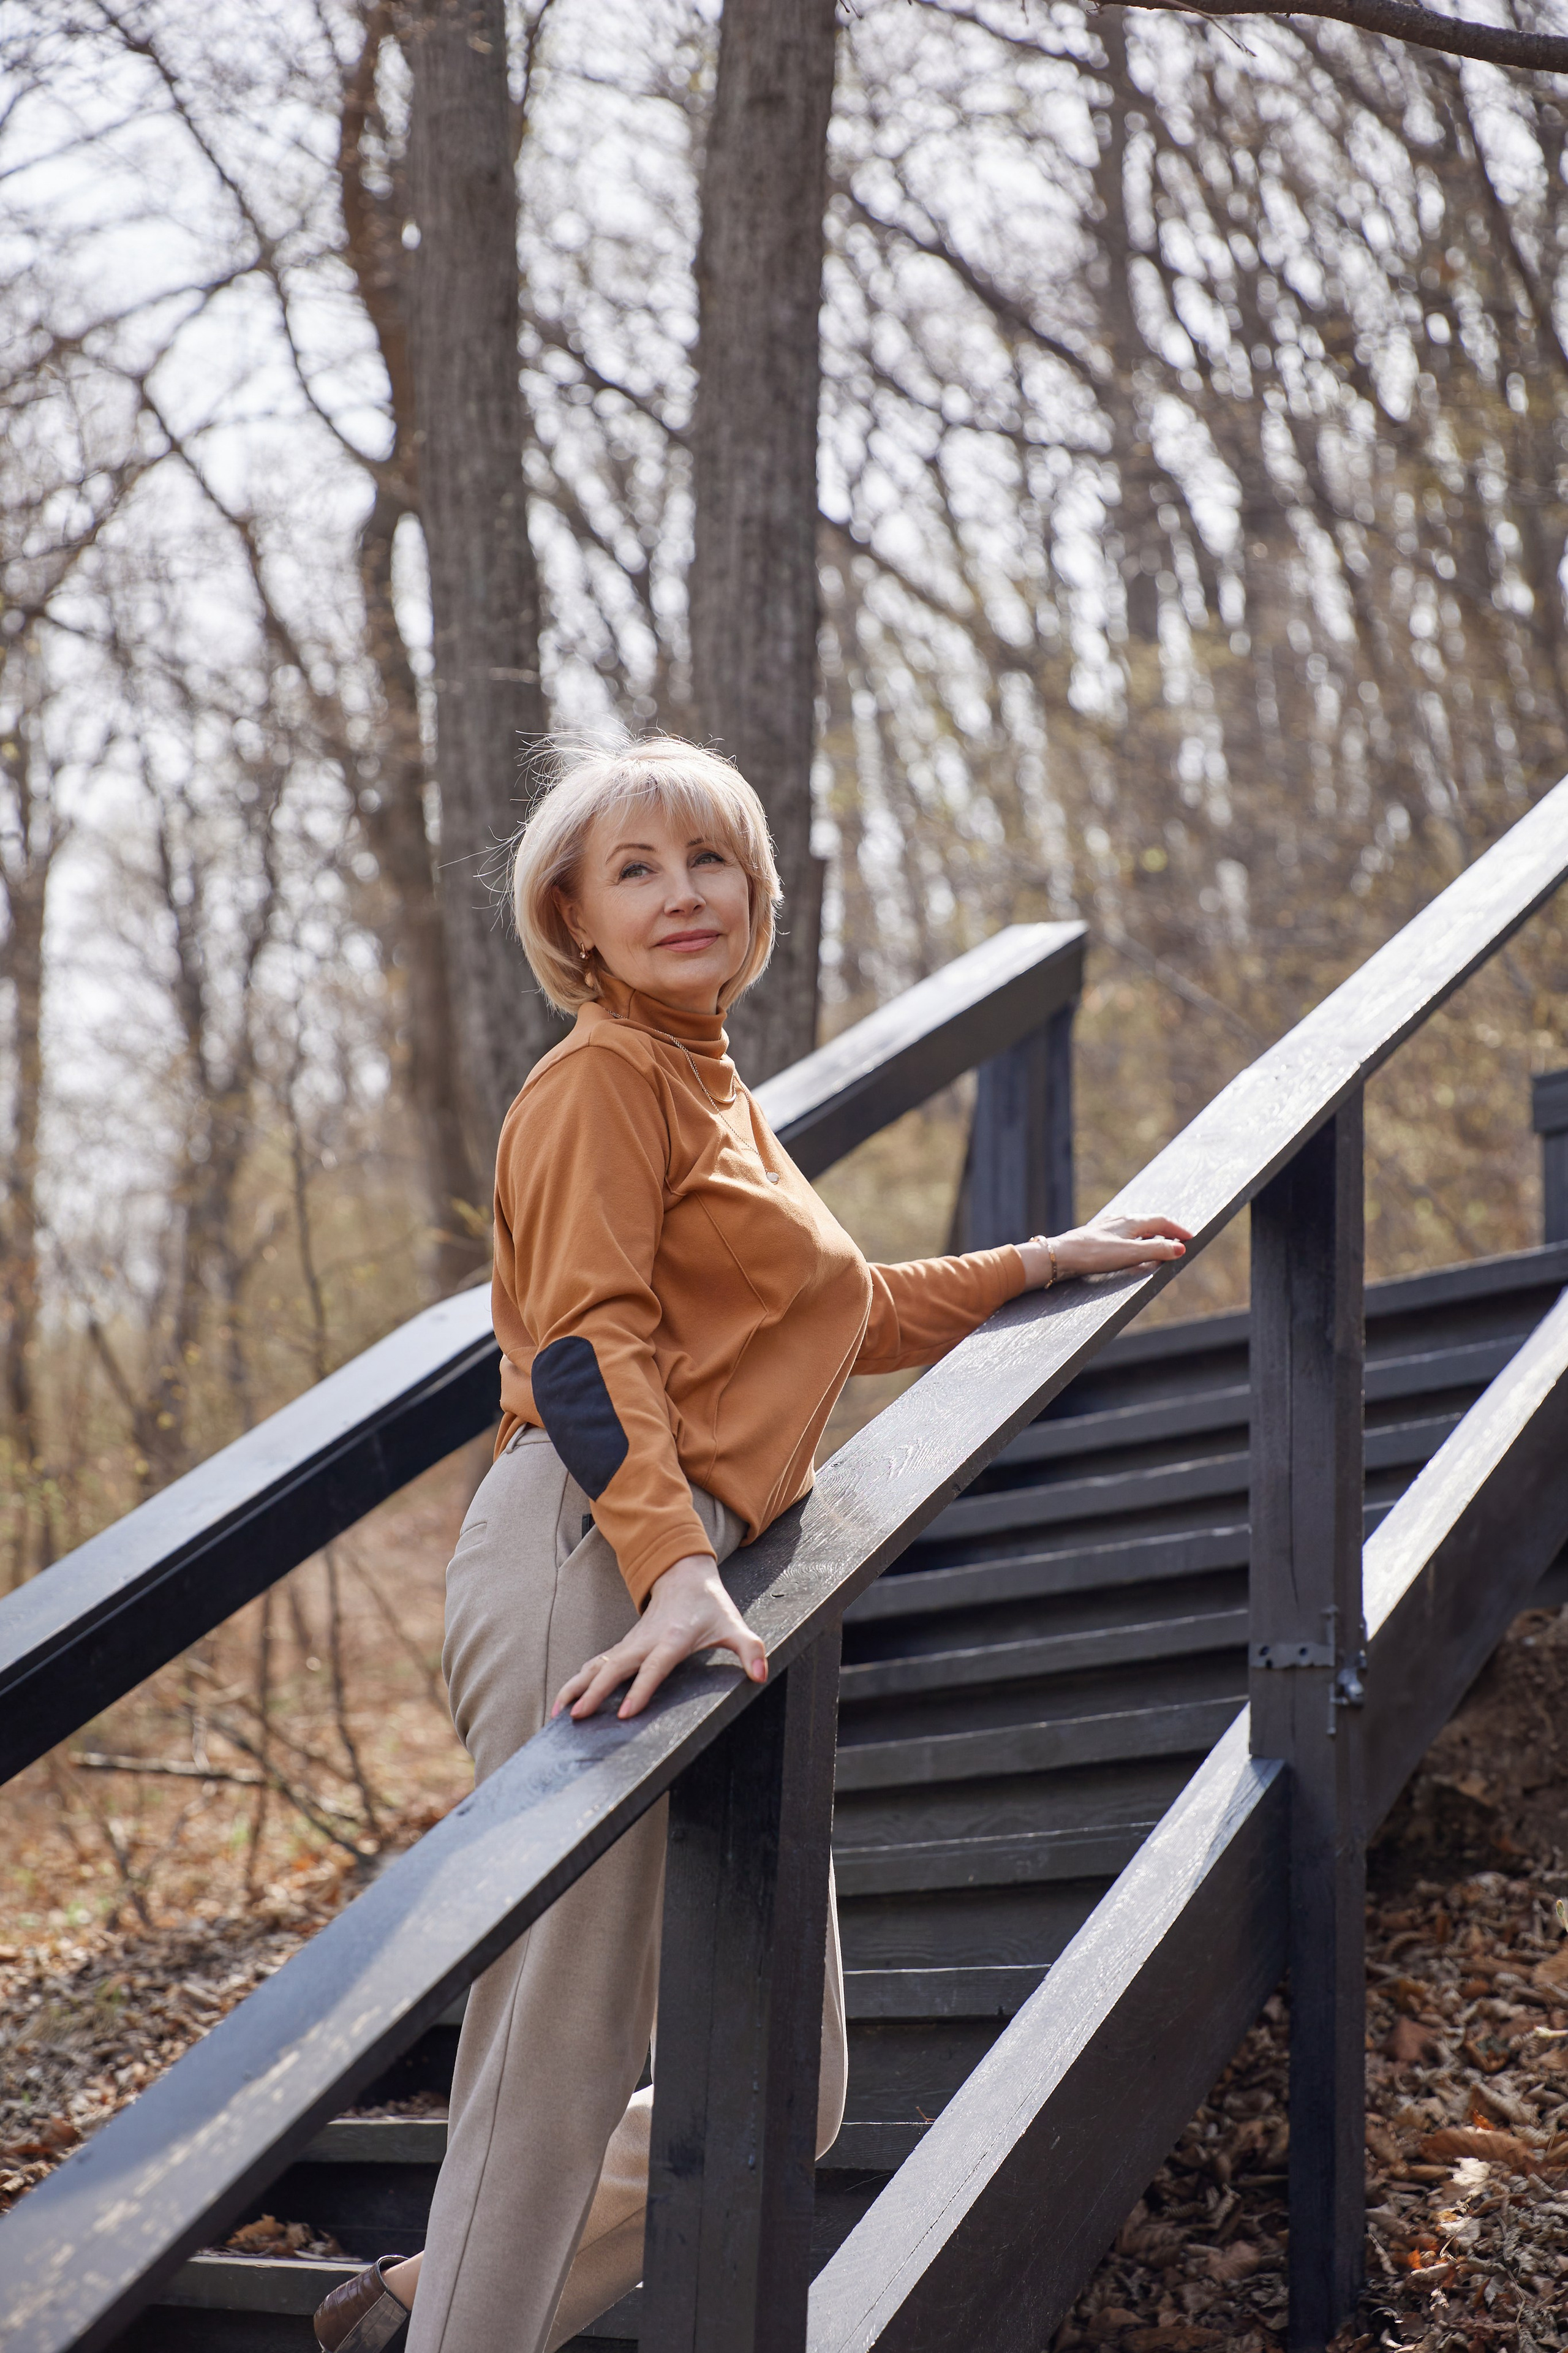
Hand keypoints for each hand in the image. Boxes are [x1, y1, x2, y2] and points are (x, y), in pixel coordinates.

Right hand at [551, 1553, 767, 1722]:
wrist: (684, 1576)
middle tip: (577, 1717)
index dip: (641, 1690)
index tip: (625, 1713)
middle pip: (615, 1668)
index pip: (655, 1668)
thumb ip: (749, 1649)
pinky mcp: (623, 1648)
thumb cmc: (710, 1606)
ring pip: (597, 1666)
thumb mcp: (734, 1625)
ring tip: (557, 1714)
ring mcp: (631, 1644)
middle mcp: (645, 1642)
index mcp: (672, 1639)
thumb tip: (761, 1675)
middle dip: (594, 1692)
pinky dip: (578, 1682)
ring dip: (576, 1687)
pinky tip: (565, 1702)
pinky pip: (597, 1666)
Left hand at [1017, 1214, 1191, 1289]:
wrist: (1060, 1256)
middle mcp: (1120, 1220)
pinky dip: (1136, 1239)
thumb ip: (1155, 1250)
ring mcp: (1107, 1227)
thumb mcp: (1129, 1253)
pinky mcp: (1097, 1236)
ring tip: (1159, 1244)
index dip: (1178, 1230)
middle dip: (1167, 1230)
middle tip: (1179, 1240)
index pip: (1162, 1221)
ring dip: (1151, 1235)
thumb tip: (1180, 1247)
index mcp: (1130, 1221)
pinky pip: (1124, 1234)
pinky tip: (1130, 1247)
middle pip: (1150, 1222)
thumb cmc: (1093, 1254)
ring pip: (1136, 1228)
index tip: (1191, 1238)